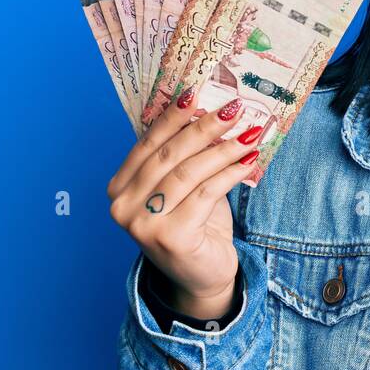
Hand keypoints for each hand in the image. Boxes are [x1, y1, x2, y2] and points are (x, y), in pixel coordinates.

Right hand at [107, 89, 261, 318]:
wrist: (201, 277)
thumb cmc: (193, 226)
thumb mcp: (183, 187)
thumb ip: (183, 157)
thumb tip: (209, 111)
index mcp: (119, 188)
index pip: (147, 144)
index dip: (172, 117)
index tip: (195, 93)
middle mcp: (123, 206)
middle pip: (168, 155)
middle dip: (204, 128)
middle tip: (233, 108)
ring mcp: (144, 224)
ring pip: (189, 173)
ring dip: (224, 149)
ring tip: (250, 134)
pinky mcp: (171, 237)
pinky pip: (206, 193)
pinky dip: (231, 173)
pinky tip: (249, 161)